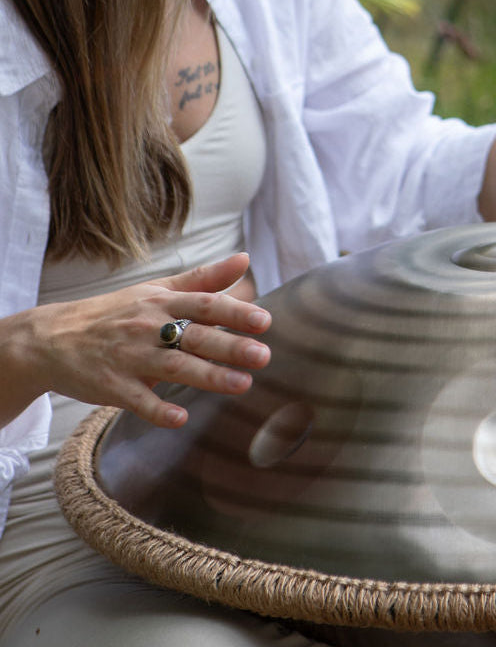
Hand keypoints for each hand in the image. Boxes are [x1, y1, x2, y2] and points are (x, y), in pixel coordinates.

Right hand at [20, 254, 270, 427]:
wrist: (49, 338)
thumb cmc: (115, 312)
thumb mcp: (156, 289)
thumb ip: (204, 279)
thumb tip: (245, 259)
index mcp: (161, 302)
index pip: (204, 304)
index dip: (235, 312)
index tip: (264, 321)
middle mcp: (147, 327)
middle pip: (194, 337)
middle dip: (230, 346)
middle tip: (263, 356)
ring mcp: (128, 357)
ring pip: (174, 367)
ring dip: (208, 377)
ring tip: (242, 384)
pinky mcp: (111, 386)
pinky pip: (137, 400)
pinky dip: (157, 409)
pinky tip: (180, 418)